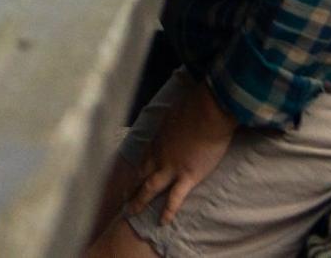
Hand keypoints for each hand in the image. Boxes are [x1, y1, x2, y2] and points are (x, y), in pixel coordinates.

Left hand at [128, 82, 237, 226]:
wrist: (208, 111)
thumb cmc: (193, 107)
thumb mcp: (173, 114)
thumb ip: (169, 125)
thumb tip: (171, 123)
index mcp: (156, 140)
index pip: (141, 159)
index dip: (133, 171)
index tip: (127, 179)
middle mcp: (158, 155)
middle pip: (140, 175)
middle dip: (130, 189)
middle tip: (122, 200)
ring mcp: (171, 167)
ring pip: (150, 188)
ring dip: (139, 201)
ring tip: (130, 213)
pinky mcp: (188, 176)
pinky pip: (175, 198)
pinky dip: (168, 211)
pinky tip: (162, 222)